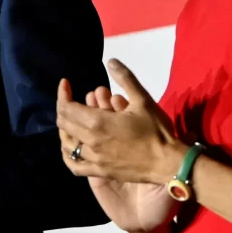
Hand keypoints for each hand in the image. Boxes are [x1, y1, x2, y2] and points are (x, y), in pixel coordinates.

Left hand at [61, 80, 175, 232]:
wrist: (168, 163)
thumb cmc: (156, 131)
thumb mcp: (143, 100)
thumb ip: (125, 78)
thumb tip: (110, 61)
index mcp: (97, 122)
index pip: (67, 107)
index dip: (63, 93)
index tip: (65, 83)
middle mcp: (90, 141)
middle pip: (64, 124)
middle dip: (64, 107)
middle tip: (70, 99)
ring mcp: (93, 159)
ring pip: (66, 144)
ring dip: (64, 130)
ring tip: (69, 120)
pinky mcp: (100, 171)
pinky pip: (75, 166)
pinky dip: (68, 155)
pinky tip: (70, 149)